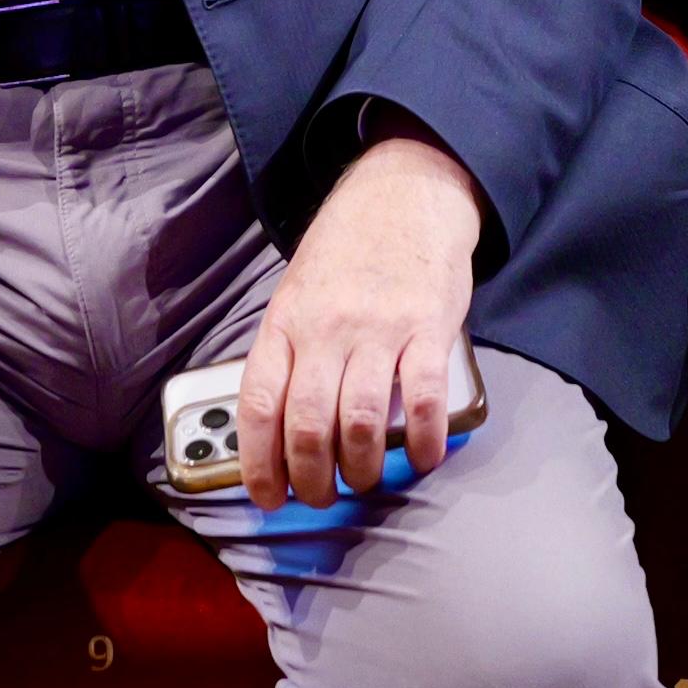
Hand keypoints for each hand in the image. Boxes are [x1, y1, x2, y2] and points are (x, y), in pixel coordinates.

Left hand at [238, 130, 480, 508]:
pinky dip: (422, 440)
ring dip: (361, 468)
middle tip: (322, 496)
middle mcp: (326, 328)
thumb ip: (290, 350)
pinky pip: (424, 399)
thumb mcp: (297, 291)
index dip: (258, 463)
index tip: (268, 496)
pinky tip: (422, 457)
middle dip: (311, 479)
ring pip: (360, 421)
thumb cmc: (347, 250)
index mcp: (285, 322)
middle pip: (307, 425)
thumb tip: (278, 427)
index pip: (258, 404)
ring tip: (364, 480)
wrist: (405, 191)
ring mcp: (379, 328)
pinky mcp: (428, 327)